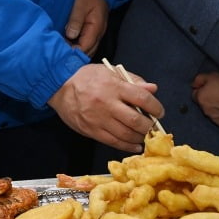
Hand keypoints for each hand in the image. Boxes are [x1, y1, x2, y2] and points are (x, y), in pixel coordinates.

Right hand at [48, 64, 162, 152]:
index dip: (155, 107)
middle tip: (152, 125)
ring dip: (139, 137)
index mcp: (113, 87)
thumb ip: (132, 80)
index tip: (159, 112)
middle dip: (149, 125)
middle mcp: (107, 104)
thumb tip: (152, 90)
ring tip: (144, 135)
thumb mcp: (109, 72)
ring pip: (126, 134)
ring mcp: (98, 119)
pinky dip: (127, 146)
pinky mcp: (91, 131)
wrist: (60, 86)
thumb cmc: (87, 78)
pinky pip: (113, 142)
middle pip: (135, 120)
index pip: (142, 99)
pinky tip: (135, 145)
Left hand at [64, 0, 108, 57]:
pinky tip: (68, 43)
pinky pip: (86, 43)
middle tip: (60, 51)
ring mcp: (96, 33)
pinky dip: (78, 45)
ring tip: (63, 48)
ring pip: (88, 49)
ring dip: (76, 50)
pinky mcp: (93, 31)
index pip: (86, 47)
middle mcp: (98, 34)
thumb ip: (75, 20)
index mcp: (96, 28)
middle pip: (88, 51)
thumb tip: (70, 35)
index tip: (61, 51)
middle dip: (74, 54)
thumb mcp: (80, 5)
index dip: (74, 51)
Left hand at [192, 72, 218, 128]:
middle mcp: (205, 110)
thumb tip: (193, 85)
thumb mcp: (211, 75)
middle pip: (203, 105)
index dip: (202, 91)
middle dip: (208, 100)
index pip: (195, 95)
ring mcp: (215, 119)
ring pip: (212, 113)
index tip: (209, 88)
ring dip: (216, 108)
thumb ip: (198, 80)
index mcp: (200, 98)